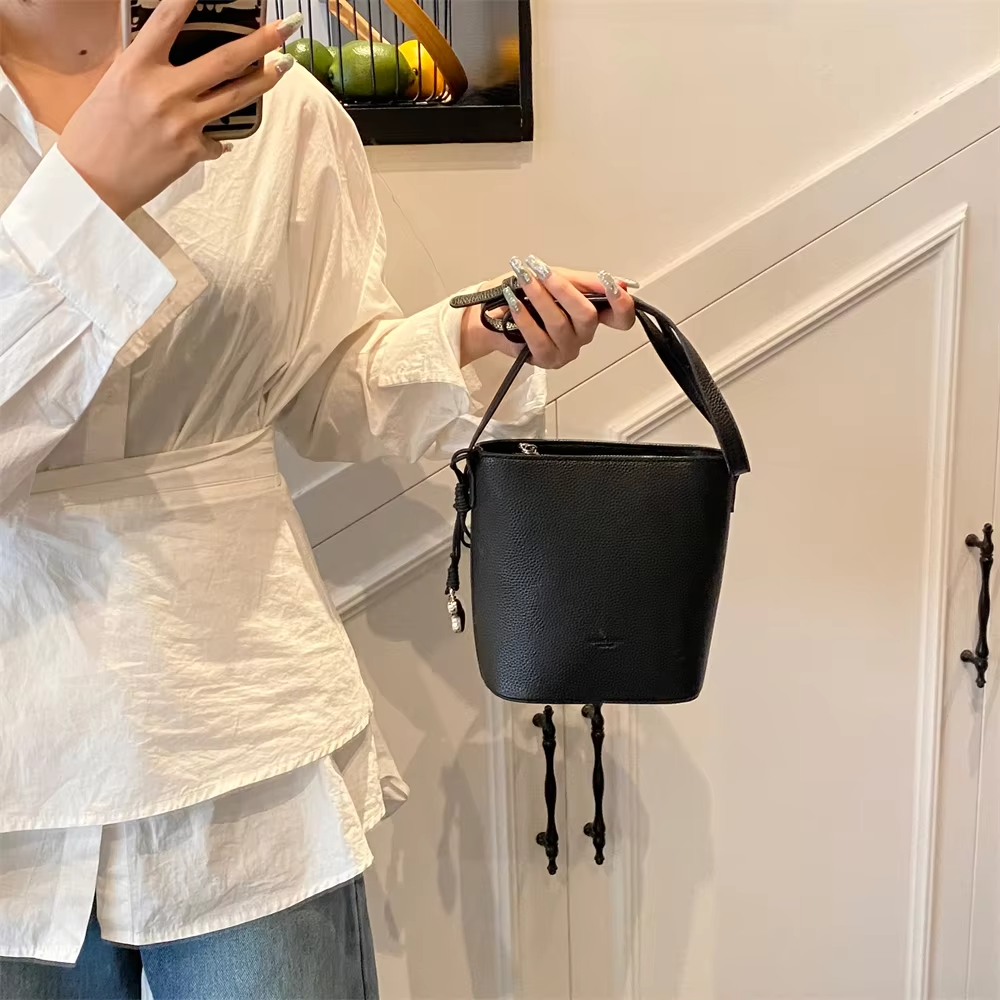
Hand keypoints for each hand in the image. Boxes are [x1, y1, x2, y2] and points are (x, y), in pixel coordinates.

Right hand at [59, 1, 300, 217]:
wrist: (93, 181)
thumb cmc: (96, 131)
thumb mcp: (114, 85)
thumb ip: (145, 66)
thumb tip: (173, 53)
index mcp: (136, 67)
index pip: (167, 20)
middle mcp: (163, 91)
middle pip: (224, 61)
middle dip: (260, 42)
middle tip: (284, 28)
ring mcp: (182, 122)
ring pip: (235, 96)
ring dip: (265, 80)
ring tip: (283, 67)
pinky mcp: (192, 150)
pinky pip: (218, 138)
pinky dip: (218, 136)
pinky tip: (214, 137)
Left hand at [459, 257, 636, 368]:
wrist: (491, 313)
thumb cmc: (525, 294)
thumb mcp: (557, 278)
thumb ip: (586, 281)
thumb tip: (615, 281)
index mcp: (592, 314)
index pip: (621, 317)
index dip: (622, 304)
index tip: (612, 286)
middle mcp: (582, 335)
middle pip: (587, 316)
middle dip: (563, 290)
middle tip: (541, 270)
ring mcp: (565, 350)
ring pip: (560, 325)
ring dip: (540, 298)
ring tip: (524, 279)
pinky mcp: (545, 359)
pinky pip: (538, 339)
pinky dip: (525, 317)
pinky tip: (514, 303)